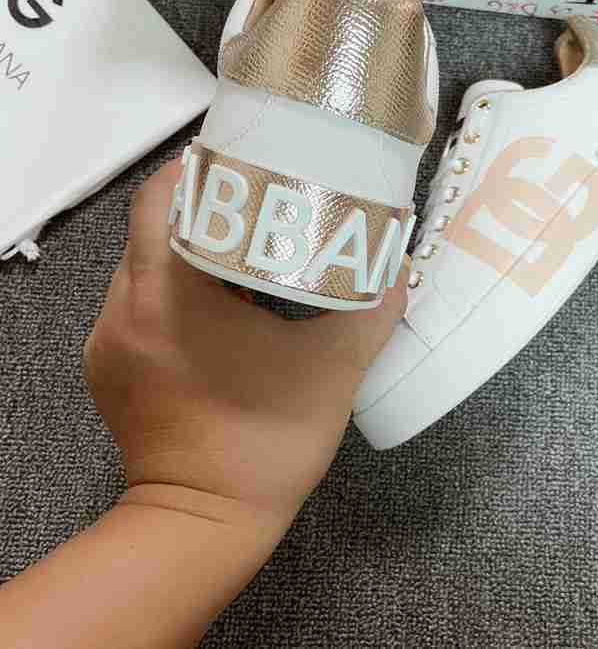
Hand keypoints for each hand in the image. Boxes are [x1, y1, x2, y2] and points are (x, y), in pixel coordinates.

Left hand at [84, 158, 407, 524]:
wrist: (203, 526)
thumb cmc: (266, 442)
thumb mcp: (333, 371)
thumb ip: (373, 311)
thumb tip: (399, 269)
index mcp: (170, 296)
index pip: (161, 201)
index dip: (195, 170)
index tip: (237, 161)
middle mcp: (124, 310)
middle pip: (149, 229)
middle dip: (197, 207)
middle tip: (250, 201)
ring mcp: (109, 343)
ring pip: (139, 267)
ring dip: (182, 248)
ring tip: (236, 246)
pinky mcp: (108, 370)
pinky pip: (134, 304)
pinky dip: (169, 287)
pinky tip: (213, 303)